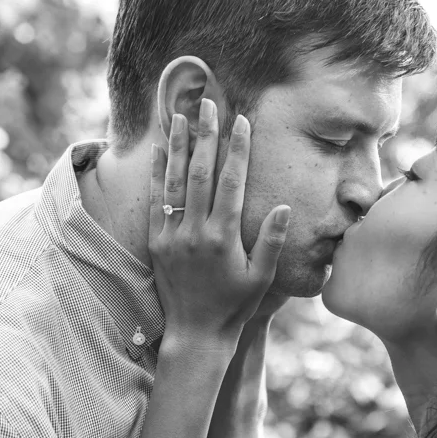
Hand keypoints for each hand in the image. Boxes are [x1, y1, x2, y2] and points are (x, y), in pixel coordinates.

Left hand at [149, 100, 290, 343]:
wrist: (196, 334)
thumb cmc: (234, 306)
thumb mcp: (261, 278)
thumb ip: (270, 242)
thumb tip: (281, 207)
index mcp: (223, 238)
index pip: (231, 182)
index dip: (237, 149)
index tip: (240, 121)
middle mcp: (194, 232)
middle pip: (201, 173)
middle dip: (207, 135)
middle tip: (210, 104)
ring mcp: (171, 236)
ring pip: (175, 181)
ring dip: (180, 145)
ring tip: (182, 114)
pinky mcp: (155, 242)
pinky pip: (156, 200)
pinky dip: (159, 172)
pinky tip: (162, 149)